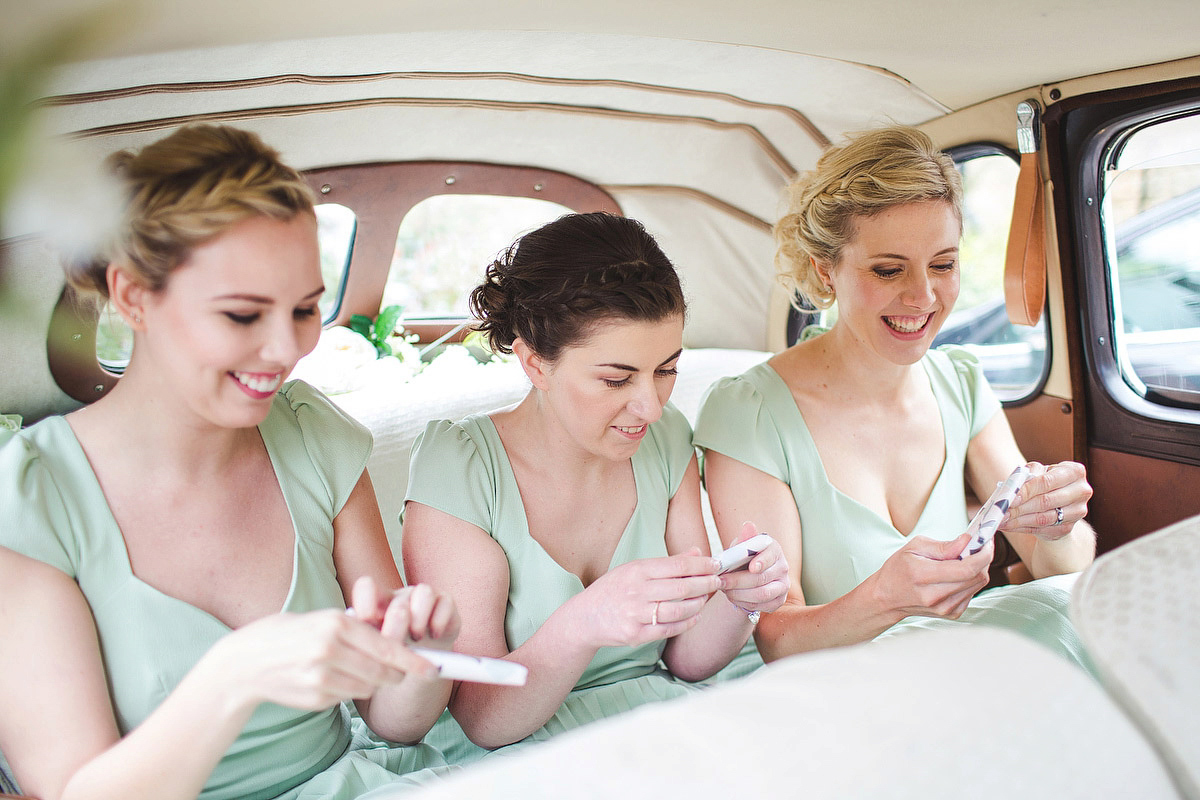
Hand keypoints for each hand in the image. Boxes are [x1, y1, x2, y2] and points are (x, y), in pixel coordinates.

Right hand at [206, 608, 436, 713]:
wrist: (246, 661)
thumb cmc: (291, 633)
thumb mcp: (323, 618)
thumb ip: (359, 630)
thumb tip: (399, 645)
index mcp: (336, 623)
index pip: (387, 646)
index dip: (414, 660)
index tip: (434, 668)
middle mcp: (330, 650)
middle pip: (384, 672)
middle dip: (396, 673)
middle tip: (395, 669)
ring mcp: (321, 677)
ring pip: (369, 686)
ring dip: (370, 681)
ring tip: (349, 667)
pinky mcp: (315, 698)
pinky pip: (348, 697)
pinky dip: (348, 689)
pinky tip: (328, 678)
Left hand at [350, 577, 460, 651]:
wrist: (423, 661)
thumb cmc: (394, 653)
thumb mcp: (378, 649)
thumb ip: (366, 639)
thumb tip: (353, 632)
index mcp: (379, 604)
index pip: (367, 587)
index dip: (365, 600)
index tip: (366, 620)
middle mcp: (402, 596)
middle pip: (398, 600)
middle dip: (396, 625)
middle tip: (396, 644)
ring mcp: (425, 597)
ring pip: (424, 592)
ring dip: (419, 619)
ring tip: (416, 637)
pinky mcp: (446, 603)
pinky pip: (445, 603)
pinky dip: (439, 621)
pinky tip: (435, 635)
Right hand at [563, 551, 721, 648]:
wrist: (585, 617)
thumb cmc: (614, 589)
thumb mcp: (635, 569)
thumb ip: (668, 563)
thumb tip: (697, 552)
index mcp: (637, 570)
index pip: (677, 565)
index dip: (701, 565)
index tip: (717, 564)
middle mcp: (636, 591)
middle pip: (682, 587)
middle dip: (706, 583)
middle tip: (719, 581)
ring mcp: (635, 614)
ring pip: (679, 609)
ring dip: (699, 604)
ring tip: (706, 599)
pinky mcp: (636, 635)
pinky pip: (669, 629)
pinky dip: (687, 622)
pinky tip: (695, 616)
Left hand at [717, 522, 788, 614]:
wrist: (745, 578)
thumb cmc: (742, 559)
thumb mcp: (739, 548)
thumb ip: (744, 540)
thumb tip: (748, 525)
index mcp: (774, 549)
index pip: (771, 555)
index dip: (762, 561)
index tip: (751, 567)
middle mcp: (783, 567)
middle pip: (762, 577)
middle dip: (738, 581)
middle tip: (721, 581)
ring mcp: (783, 585)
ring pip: (762, 594)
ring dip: (739, 593)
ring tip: (725, 590)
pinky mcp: (779, 601)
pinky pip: (762, 606)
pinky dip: (745, 603)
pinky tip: (734, 597)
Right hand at [870, 534, 992, 619]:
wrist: (887, 598)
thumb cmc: (898, 569)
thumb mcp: (914, 547)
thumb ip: (944, 546)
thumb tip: (968, 541)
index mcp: (924, 576)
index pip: (966, 569)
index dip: (983, 554)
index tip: (987, 541)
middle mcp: (936, 597)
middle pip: (977, 577)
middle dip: (983, 558)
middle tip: (977, 546)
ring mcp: (945, 608)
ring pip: (978, 585)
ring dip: (977, 569)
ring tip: (964, 559)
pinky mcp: (951, 614)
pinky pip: (972, 593)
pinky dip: (970, 580)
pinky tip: (957, 574)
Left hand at [1003, 461, 1091, 540]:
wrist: (1057, 502)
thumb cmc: (1044, 482)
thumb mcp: (1036, 472)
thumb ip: (1025, 476)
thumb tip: (1010, 491)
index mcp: (1074, 472)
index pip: (1046, 482)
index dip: (1026, 491)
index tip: (1008, 499)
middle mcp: (1081, 491)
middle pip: (1045, 501)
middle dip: (1020, 508)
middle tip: (1001, 512)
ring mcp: (1078, 511)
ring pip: (1044, 518)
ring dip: (1019, 521)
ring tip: (1001, 520)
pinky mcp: (1069, 527)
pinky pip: (1042, 529)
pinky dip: (1022, 528)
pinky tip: (1009, 526)